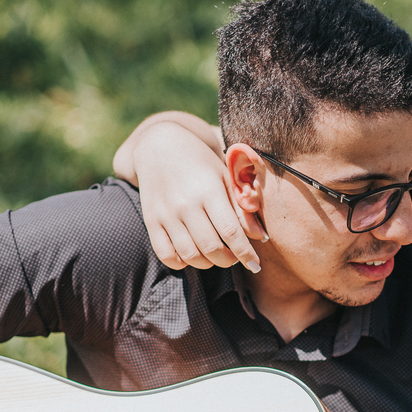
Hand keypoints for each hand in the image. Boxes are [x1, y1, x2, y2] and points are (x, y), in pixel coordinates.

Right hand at [132, 121, 264, 272]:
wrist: (160, 146)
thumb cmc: (202, 164)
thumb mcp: (226, 178)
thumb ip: (243, 207)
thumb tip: (260, 237)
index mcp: (209, 190)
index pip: (231, 231)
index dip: (245, 253)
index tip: (255, 265)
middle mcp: (186, 204)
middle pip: (211, 248)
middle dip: (228, 260)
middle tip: (234, 257)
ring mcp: (166, 214)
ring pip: (190, 255)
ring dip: (208, 263)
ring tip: (216, 255)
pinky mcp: (151, 221)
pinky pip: (167, 255)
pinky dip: (182, 263)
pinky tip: (193, 255)